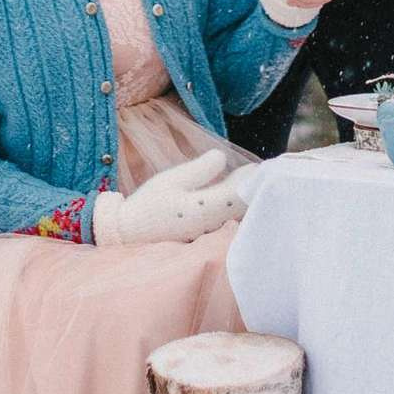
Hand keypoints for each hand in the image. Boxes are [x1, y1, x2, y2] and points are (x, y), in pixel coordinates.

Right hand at [94, 148, 249, 248]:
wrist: (128, 235)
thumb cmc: (148, 206)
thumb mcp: (171, 180)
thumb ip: (200, 170)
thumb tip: (223, 156)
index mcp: (206, 208)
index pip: (242, 193)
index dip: (255, 179)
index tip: (263, 166)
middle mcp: (213, 225)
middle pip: (244, 206)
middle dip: (254, 189)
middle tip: (265, 171)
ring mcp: (210, 234)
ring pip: (237, 215)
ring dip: (246, 198)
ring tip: (253, 180)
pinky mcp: (204, 237)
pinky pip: (228, 220)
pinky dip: (235, 207)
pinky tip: (235, 196)